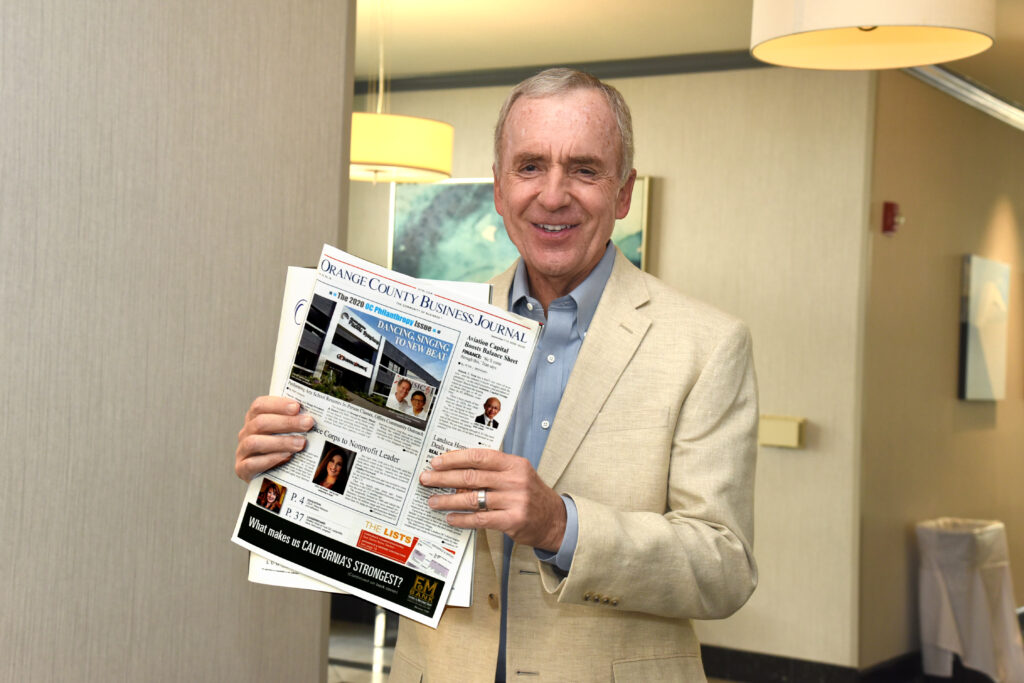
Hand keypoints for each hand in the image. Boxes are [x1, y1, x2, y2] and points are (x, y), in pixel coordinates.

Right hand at [235, 396, 313, 480]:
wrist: (269, 477)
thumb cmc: (280, 449)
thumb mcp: (286, 433)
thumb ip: (294, 422)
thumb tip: (311, 415)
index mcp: (254, 419)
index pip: (260, 405)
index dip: (278, 404)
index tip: (297, 407)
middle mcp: (246, 433)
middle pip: (260, 422)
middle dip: (287, 422)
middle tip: (307, 424)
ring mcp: (242, 451)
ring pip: (255, 442)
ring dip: (281, 441)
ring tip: (301, 443)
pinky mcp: (242, 469)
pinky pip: (252, 463)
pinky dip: (271, 459)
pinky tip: (287, 457)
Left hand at [419, 449, 565, 551]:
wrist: (555, 520)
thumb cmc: (532, 495)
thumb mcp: (518, 474)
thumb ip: (493, 470)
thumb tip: (458, 470)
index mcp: (514, 464)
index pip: (479, 456)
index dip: (454, 458)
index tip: (437, 462)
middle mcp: (514, 479)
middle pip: (471, 476)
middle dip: (444, 478)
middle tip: (427, 479)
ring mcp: (514, 500)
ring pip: (472, 498)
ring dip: (448, 500)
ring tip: (434, 501)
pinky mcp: (512, 520)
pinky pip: (480, 518)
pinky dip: (462, 518)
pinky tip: (451, 517)